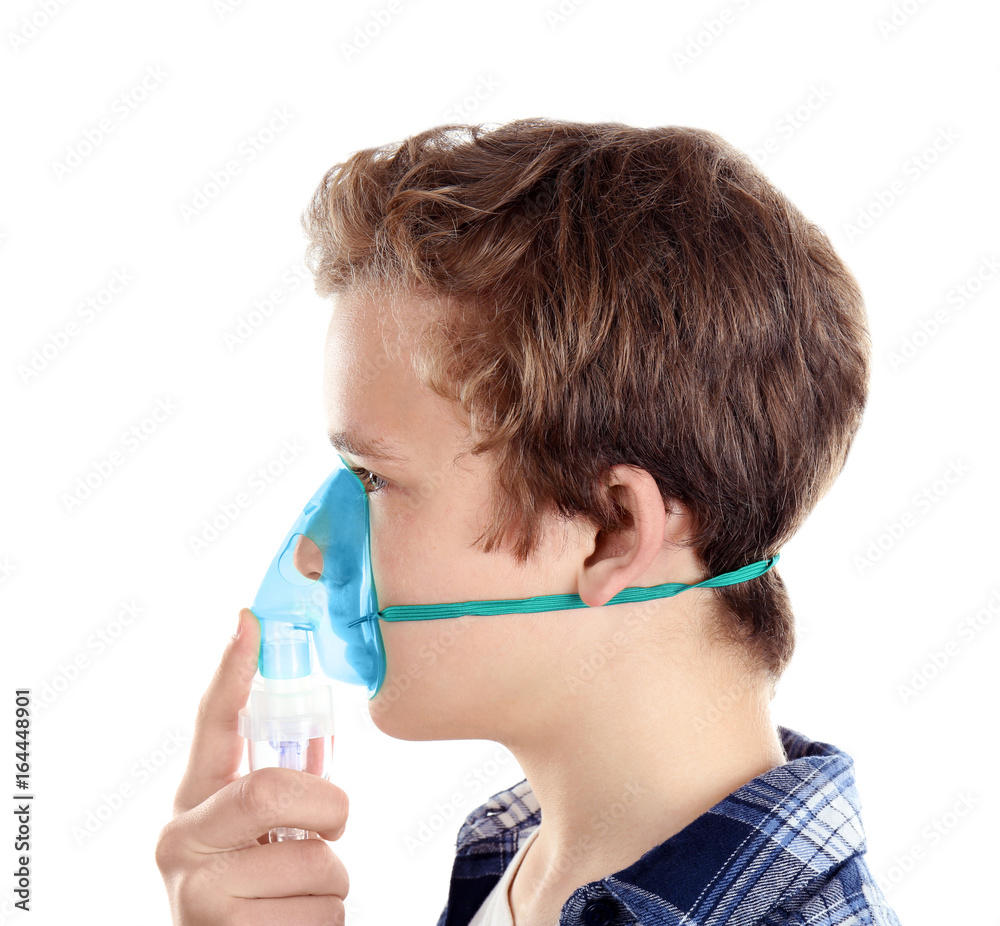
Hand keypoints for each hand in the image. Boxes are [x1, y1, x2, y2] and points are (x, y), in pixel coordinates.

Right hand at [155, 609, 349, 923]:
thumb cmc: (252, 894)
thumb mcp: (258, 836)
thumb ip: (286, 788)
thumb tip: (318, 734)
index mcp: (194, 804)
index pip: (213, 725)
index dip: (233, 672)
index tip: (250, 621)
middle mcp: (181, 842)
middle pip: (273, 790)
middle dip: (328, 809)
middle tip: (330, 828)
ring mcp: (197, 894)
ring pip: (317, 864)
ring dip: (331, 883)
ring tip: (296, 897)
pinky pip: (323, 916)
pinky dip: (326, 921)